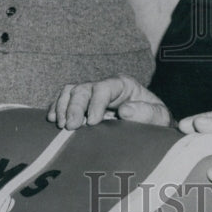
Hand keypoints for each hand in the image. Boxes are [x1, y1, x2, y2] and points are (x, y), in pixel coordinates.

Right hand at [47, 74, 171, 129]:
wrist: (150, 124)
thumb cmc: (155, 118)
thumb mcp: (159, 116)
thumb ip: (146, 112)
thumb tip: (125, 110)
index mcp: (123, 85)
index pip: (104, 88)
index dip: (95, 103)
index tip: (92, 122)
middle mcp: (105, 86)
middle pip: (83, 88)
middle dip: (74, 106)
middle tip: (71, 127)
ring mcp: (92, 95)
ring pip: (71, 91)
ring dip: (62, 106)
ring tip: (60, 124)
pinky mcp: (83, 105)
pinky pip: (64, 100)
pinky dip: (56, 108)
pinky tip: (53, 120)